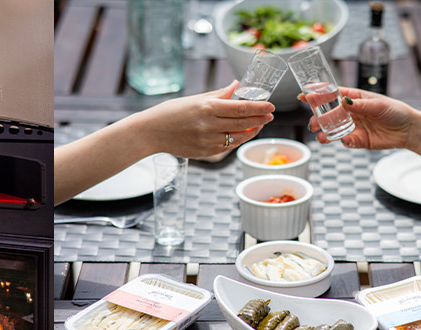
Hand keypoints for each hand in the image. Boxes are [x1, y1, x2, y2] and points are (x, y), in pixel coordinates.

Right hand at [132, 80, 274, 157]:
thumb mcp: (194, 99)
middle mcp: (208, 124)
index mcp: (206, 107)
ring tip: (259, 125)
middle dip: (260, 119)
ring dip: (252, 131)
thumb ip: (218, 94)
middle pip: (243, 123)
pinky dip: (238, 140)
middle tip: (270, 115)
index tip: (270, 105)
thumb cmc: (170, 112)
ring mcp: (207, 140)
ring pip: (238, 137)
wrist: (150, 132)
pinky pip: (228, 146)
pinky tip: (242, 134)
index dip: (259, 107)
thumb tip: (237, 86)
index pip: (241, 108)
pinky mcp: (205, 152)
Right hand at [301, 87, 415, 149]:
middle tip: (312, 123)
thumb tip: (343, 102)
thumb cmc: (395, 111)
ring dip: (324, 132)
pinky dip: (342, 141)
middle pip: (328, 114)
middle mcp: (350, 112)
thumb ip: (360, 105)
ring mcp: (353, 126)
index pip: (332, 95)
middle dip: (317, 118)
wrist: (408, 130)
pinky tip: (343, 140)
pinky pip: (345, 140)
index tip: (304, 96)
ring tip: (320, 136)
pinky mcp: (358, 139)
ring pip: (332, 129)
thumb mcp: (378, 105)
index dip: (318, 95)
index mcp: (354, 99)